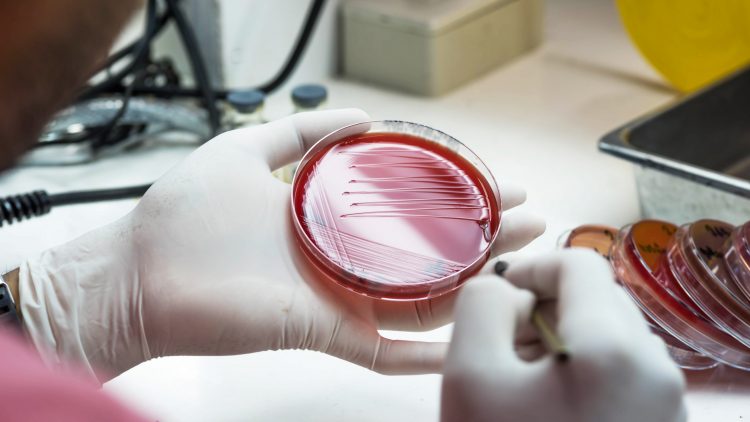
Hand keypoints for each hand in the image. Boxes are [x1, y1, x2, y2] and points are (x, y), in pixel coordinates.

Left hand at [19, 109, 541, 381]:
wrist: (139, 271)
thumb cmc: (182, 213)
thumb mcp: (245, 150)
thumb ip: (299, 135)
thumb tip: (359, 115)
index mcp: (330, 219)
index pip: (406, 208)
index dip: (452, 196)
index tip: (495, 181)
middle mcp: (340, 260)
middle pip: (426, 252)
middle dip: (480, 236)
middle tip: (529, 221)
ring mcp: (336, 299)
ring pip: (420, 297)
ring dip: (471, 283)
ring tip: (520, 264)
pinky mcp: (322, 331)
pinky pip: (383, 352)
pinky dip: (427, 355)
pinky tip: (469, 341)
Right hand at [441, 249, 686, 421]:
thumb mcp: (469, 376)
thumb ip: (482, 304)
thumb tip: (508, 288)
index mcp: (613, 350)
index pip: (579, 263)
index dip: (531, 267)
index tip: (499, 292)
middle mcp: (657, 371)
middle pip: (600, 297)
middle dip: (548, 304)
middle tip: (506, 338)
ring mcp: (666, 402)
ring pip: (612, 334)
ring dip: (566, 335)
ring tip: (524, 373)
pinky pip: (625, 371)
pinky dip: (586, 367)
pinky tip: (549, 396)